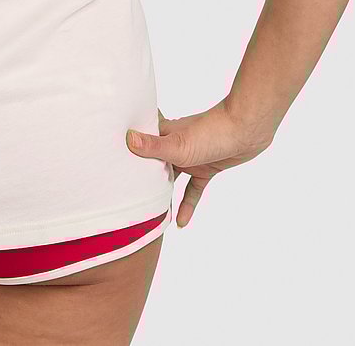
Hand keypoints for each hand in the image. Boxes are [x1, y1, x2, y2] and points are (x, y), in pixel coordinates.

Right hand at [126, 99, 275, 227]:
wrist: (246, 130)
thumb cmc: (211, 132)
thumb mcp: (178, 144)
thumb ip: (154, 146)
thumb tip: (127, 139)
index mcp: (162, 135)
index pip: (137, 145)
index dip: (124, 155)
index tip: (108, 168)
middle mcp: (172, 145)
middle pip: (152, 165)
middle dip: (140, 179)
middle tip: (124, 198)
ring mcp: (189, 157)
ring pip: (170, 178)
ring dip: (162, 194)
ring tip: (148, 214)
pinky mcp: (205, 168)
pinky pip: (192, 189)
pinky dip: (187, 204)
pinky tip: (182, 223)